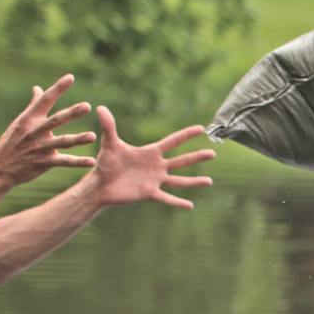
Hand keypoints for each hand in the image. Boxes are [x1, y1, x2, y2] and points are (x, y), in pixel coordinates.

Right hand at [0, 76, 96, 188]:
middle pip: (56, 120)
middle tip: (87, 106)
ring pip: (62, 142)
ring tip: (93, 136)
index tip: (71, 77)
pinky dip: (78, 162)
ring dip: (78, 139)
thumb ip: (33, 105)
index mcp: (29, 119)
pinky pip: (64, 162)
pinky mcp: (43, 163)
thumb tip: (38, 88)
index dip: (58, 88)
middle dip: (71, 113)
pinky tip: (92, 161)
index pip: (45, 100)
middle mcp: (35, 131)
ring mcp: (40, 147)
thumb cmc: (10, 142)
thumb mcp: (20, 122)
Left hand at [83, 110, 215, 209]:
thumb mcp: (110, 143)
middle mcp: (157, 166)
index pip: (173, 141)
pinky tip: (190, 205)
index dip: (186, 135)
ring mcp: (155, 180)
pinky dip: (177, 202)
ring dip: (194, 181)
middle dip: (197, 157)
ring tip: (209, 181)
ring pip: (179, 181)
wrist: (100, 185)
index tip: (201, 128)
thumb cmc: (106, 163)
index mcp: (151, 152)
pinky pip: (166, 198)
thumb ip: (109, 126)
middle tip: (213, 153)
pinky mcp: (149, 193)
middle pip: (181, 161)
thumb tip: (101, 108)